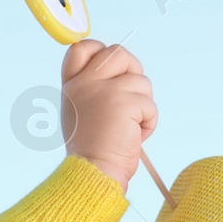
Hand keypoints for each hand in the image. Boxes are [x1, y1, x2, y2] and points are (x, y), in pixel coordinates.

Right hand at [60, 40, 156, 191]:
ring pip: (141, 81)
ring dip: (143, 106)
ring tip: (129, 127)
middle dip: (134, 71)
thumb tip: (120, 75)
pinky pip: (150, 105)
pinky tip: (134, 137)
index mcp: (72, 85)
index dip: (101, 50)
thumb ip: (93, 90)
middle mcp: (84, 83)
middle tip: (133, 97)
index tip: (113, 70)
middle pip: (119, 53)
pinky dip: (149, 123)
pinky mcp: (123, 102)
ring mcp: (103, 90)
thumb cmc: (91, 151)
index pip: (82, 47)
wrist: (92, 174)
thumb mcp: (80, 113)